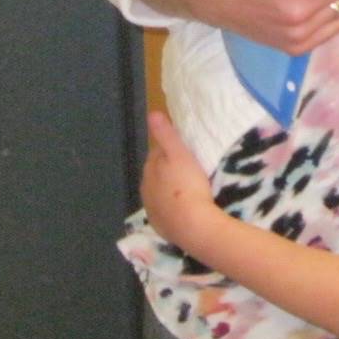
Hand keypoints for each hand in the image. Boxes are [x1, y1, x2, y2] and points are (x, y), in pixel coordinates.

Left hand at [141, 110, 215, 249]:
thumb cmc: (188, 185)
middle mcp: (146, 188)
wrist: (192, 225)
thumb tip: (152, 113)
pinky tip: (183, 209)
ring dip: (169, 190)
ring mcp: (152, 209)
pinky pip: (164, 212)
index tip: (183, 151)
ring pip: (159, 193)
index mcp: (150, 168)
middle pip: (156, 174)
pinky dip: (171, 208)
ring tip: (187, 189)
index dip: (169, 150)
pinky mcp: (160, 226)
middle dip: (167, 170)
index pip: (156, 153)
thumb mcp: (180, 154)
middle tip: (188, 170)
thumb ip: (166, 134)